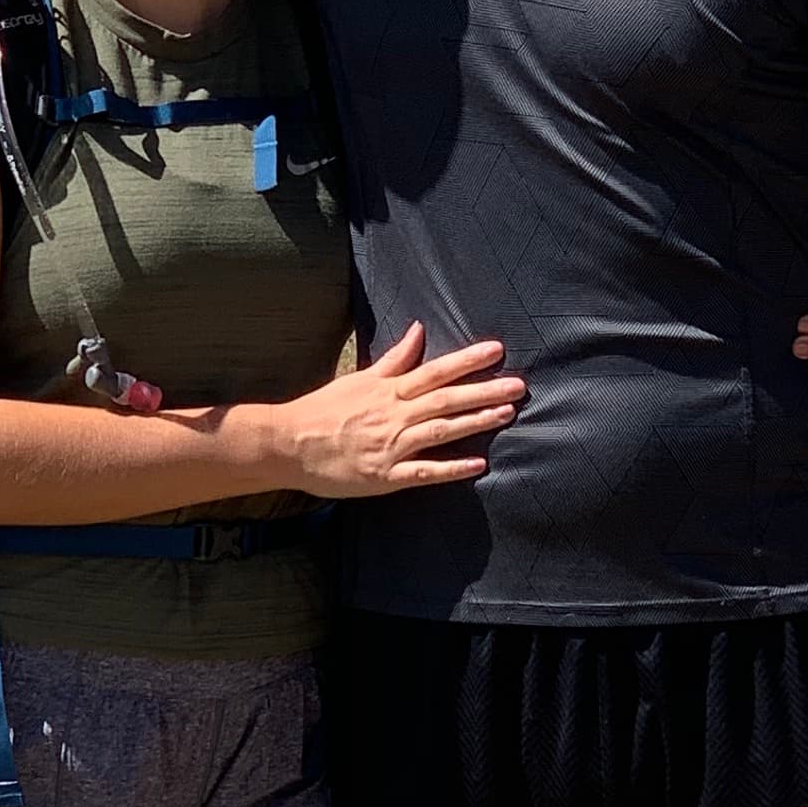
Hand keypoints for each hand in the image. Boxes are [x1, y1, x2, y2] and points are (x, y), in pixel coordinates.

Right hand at [268, 325, 525, 499]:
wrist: (288, 443)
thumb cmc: (324, 410)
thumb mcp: (360, 378)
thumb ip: (395, 358)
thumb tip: (420, 330)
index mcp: (388, 390)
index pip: (435, 371)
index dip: (467, 360)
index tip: (497, 350)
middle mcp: (393, 415)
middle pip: (446, 399)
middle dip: (484, 390)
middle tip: (519, 385)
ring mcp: (390, 446)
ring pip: (440, 431)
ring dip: (474, 422)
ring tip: (506, 414)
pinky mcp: (384, 476)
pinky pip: (423, 472)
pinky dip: (451, 469)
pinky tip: (478, 466)